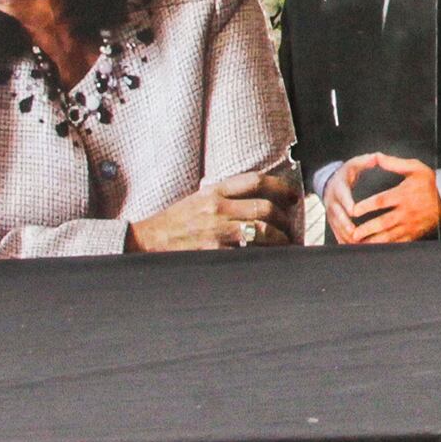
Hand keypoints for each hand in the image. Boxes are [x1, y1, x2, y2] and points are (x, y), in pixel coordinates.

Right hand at [130, 168, 298, 251]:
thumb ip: (224, 195)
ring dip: (281, 239)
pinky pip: (247, 253)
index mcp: (214, 191)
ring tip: (286, 244)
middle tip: (291, 228)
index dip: (281, 187)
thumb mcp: (198, 199)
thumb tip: (255, 197)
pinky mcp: (213, 252)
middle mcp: (217, 208)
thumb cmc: (174, 221)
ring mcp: (216, 231)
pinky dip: (263, 256)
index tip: (294, 196)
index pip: (255, 181)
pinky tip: (270, 259)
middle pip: (265, 208)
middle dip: (285, 219)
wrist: (146, 240)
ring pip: (262, 231)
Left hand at [328, 154, 440, 244]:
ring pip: (390, 236)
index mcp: (403, 194)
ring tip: (360, 244)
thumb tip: (377, 157)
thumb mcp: (414, 167)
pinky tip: (376, 250)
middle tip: (353, 234)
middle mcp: (406, 211)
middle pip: (383, 222)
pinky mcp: (414, 234)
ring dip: (374, 241)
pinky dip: (387, 247)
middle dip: (367, 229)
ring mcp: (410, 225)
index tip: (354, 211)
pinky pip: (399, 243)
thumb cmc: (430, 182)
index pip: (381, 201)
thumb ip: (394, 163)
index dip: (366, 206)